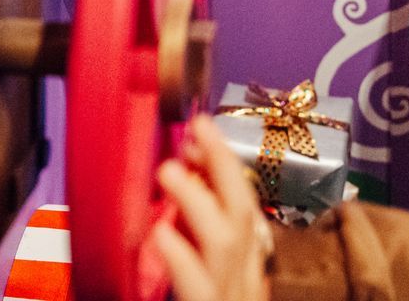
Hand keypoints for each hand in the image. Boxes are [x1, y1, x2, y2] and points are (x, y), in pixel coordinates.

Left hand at [153, 115, 273, 300]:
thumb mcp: (208, 273)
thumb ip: (197, 235)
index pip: (244, 205)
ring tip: (168, 170)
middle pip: (243, 214)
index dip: (226, 166)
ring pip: (225, 244)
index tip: (201, 130)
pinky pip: (199, 287)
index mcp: (248, 267)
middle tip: (199, 124)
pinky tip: (161, 232)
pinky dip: (182, 258)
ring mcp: (231, 297)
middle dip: (224, 166)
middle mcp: (246, 280)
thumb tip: (182, 179)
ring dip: (198, 201)